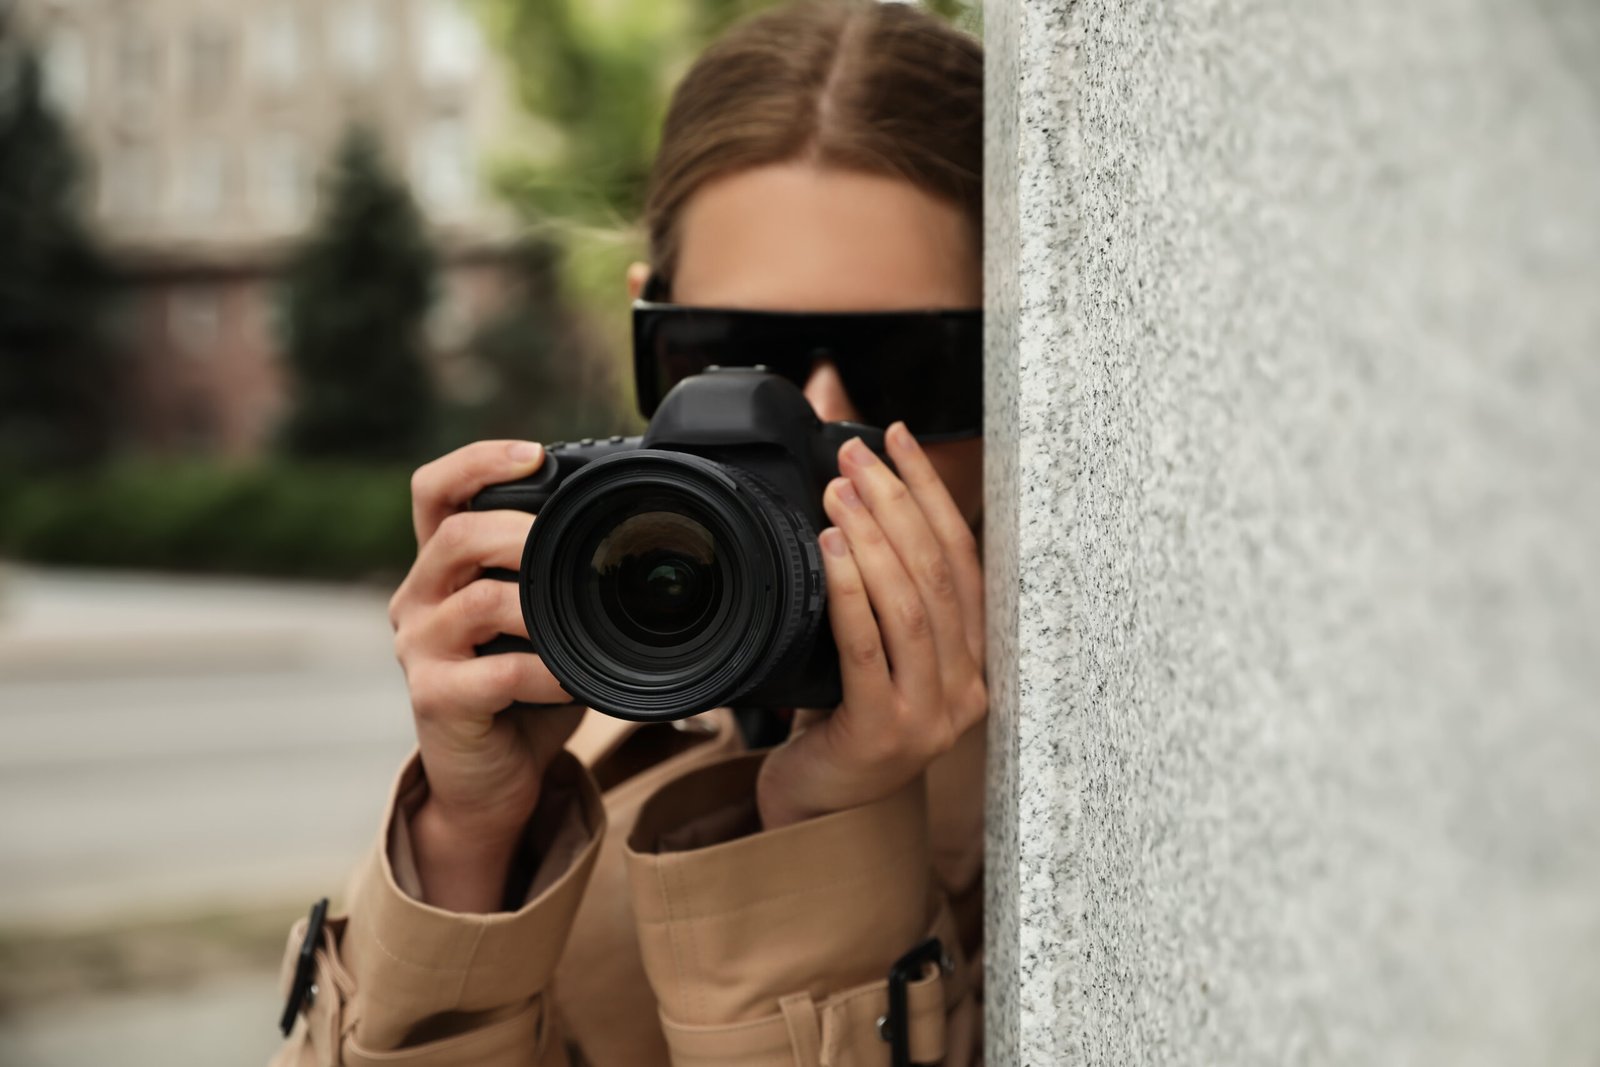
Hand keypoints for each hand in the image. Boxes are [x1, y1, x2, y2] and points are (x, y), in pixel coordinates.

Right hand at [388, 440, 583, 910]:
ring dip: (539, 603)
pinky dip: (544, 672)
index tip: (535, 456)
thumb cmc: (521, 689)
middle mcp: (419, 599)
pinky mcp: (435, 699)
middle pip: (456, 535)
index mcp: (441, 567)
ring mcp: (420, 650)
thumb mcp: (537, 618)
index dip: (478, 461)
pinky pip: (494, 674)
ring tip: (576, 616)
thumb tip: (630, 529)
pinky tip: (570, 678)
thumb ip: (553, 573)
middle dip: (521, 530)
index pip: (434, 489)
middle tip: (571, 543)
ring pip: (478, 600)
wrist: (489, 778)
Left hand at [756, 422, 986, 829]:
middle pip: (939, 573)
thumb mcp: (873, 654)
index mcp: (972, 659)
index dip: (933, 492)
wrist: (815, 815)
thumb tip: (855, 501)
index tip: (901, 439)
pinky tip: (833, 550)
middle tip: (856, 454)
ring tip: (839, 490)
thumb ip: (881, 595)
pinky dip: (851, 590)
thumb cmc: (840, 725)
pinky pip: (869, 648)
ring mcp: (930, 715)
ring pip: (912, 606)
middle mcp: (966, 687)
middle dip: (898, 501)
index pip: (962, 557)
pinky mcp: (886, 733)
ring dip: (875, 536)